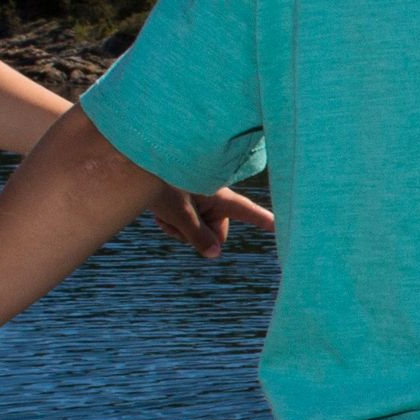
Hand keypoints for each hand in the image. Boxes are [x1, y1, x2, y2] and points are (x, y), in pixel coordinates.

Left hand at [146, 181, 273, 258]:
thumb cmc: (159, 184)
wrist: (134, 165)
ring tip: (163, 216)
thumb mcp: (179, 214)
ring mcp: (200, 201)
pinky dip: (173, 223)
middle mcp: (214, 199)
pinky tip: (159, 215)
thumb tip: (215, 254)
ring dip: (180, 229)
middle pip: (216, 232)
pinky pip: (187, 224)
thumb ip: (198, 237)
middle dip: (196, 235)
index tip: (285, 225)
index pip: (249, 212)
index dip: (266, 221)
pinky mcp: (187, 202)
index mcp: (220, 197)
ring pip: (198, 230)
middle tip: (175, 224)